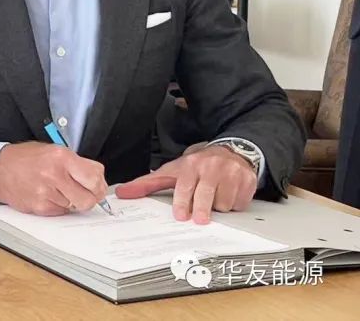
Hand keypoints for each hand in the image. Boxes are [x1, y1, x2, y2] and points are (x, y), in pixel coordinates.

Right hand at [0, 141, 107, 214]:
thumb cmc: (26, 158)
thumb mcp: (53, 149)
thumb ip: (76, 163)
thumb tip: (98, 178)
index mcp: (61, 157)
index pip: (94, 178)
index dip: (99, 185)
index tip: (97, 186)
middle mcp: (54, 174)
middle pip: (89, 198)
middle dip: (90, 197)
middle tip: (85, 193)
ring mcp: (46, 193)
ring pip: (75, 207)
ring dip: (72, 201)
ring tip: (58, 189)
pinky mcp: (40, 207)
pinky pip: (61, 212)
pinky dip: (59, 206)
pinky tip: (48, 195)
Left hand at [115, 145, 256, 222]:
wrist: (231, 152)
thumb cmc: (198, 166)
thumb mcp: (172, 171)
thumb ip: (147, 183)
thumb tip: (122, 193)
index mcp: (191, 165)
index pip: (185, 185)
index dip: (183, 202)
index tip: (181, 215)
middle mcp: (211, 167)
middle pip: (207, 195)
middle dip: (202, 208)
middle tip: (199, 219)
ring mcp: (232, 174)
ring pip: (224, 203)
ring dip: (218, 207)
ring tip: (214, 198)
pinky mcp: (248, 181)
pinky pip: (240, 203)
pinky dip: (234, 205)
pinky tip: (229, 195)